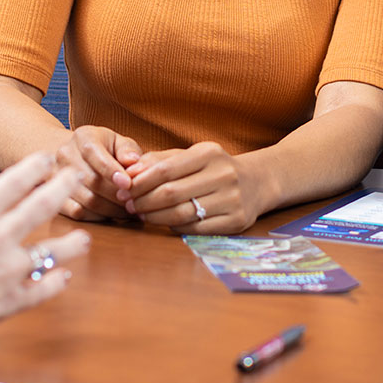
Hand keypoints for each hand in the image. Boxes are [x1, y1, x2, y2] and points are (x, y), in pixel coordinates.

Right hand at [0, 153, 88, 361]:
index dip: (34, 167)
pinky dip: (55, 283)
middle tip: (78, 176)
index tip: (47, 158)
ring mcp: (9, 269)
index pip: (12, 182)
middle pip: (40, 205)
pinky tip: (63, 279)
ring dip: (71, 243)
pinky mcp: (12, 300)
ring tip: (84, 239)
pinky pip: (42, 289)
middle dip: (63, 187)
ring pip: (51, 250)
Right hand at [55, 125, 142, 221]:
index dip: (111, 170)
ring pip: (86, 199)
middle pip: (91, 180)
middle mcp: (65, 154)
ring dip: (111, 209)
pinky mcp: (55, 196)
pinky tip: (111, 215)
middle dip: (117, 194)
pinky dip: (98, 217)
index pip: (93, 152)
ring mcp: (56, 176)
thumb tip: (133, 162)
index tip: (128, 184)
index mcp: (83, 136)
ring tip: (128, 210)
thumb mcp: (119, 143)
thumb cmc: (106, 150)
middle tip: (135, 202)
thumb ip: (127, 150)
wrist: (78, 156)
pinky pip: (77, 212)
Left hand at [115, 141, 267, 233]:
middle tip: (129, 205)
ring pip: (182, 214)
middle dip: (144, 201)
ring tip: (142, 215)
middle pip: (171, 193)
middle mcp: (224, 174)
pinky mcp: (236, 221)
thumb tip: (128, 171)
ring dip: (155, 217)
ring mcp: (232, 199)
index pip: (165, 170)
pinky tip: (165, 223)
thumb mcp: (190, 156)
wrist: (257, 182)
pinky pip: (196, 229)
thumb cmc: (213, 168)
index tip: (124, 189)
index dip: (140, 183)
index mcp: (209, 153)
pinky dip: (175, 227)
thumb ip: (158, 161)